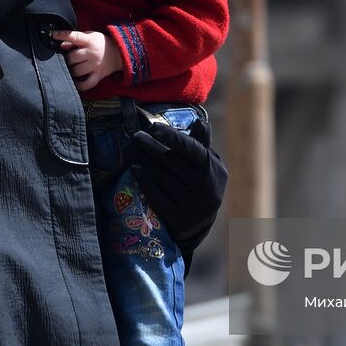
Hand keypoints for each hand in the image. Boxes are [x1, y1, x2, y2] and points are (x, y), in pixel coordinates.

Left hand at [51, 29, 122, 90]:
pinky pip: (87, 84)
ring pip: (76, 71)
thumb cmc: (100, 43)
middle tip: (68, 59)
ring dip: (71, 70)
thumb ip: (75, 40)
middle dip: (67, 59)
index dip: (63, 35)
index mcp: (89, 41)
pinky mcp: (99, 75)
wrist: (119, 53)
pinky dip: (79, 85)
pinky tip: (75, 82)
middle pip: (72, 57)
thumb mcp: (90, 36)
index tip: (53, 35)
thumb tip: (61, 45)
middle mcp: (92, 53)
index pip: (74, 36)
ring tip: (72, 68)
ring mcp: (95, 65)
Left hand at [127, 115, 226, 251]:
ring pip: (164, 178)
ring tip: (132, 149)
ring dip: (145, 161)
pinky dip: (145, 182)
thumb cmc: (202, 182)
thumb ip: (201, 143)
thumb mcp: (208, 164)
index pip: (193, 150)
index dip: (173, 138)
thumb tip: (199, 121)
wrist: (200, 224)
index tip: (154, 128)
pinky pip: (157, 197)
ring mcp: (191, 205)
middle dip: (152, 147)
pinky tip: (135, 169)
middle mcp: (205, 188)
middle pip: (173, 163)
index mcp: (213, 169)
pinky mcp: (177, 219)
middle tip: (136, 136)